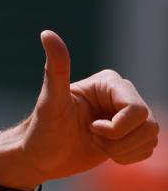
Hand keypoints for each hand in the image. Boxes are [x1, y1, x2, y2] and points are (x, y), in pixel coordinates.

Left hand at [17, 30, 158, 182]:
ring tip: (96, 144)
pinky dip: (127, 157)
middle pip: (148, 124)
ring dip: (123, 150)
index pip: (136, 110)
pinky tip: (104, 151)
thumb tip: (46, 33)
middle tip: (90, 137)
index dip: (115, 129)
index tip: (89, 129)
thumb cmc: (42, 130)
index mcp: (109, 83)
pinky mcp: (129, 135)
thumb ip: (55, 69)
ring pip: (151, 136)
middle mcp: (122, 95)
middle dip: (118, 141)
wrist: (39, 157)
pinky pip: (147, 148)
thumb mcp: (50, 102)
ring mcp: (127, 115)